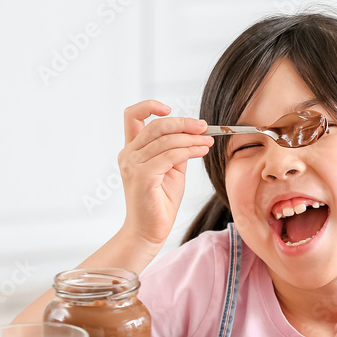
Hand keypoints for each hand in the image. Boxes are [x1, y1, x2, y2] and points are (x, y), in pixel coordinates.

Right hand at [117, 100, 212, 252]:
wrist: (149, 231)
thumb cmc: (159, 202)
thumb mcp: (171, 170)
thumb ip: (176, 150)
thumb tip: (192, 133)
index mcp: (131, 150)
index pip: (132, 116)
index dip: (149, 106)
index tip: (170, 108)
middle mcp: (128, 154)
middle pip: (155, 125)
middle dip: (183, 123)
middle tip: (203, 126)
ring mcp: (133, 165)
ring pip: (166, 140)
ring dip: (191, 138)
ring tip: (207, 141)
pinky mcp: (142, 176)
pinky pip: (170, 156)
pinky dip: (189, 150)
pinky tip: (202, 150)